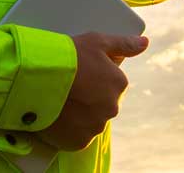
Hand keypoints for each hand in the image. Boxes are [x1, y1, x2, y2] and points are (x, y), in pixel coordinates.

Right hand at [34, 32, 148, 151]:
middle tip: (70, 87)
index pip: (112, 82)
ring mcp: (96, 126)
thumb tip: (145, 43)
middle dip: (89, 97)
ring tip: (61, 100)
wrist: (38, 78)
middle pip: (102, 103)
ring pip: (90, 120)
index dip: (94, 76)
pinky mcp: (79, 141)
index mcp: (119, 84)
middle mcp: (112, 108)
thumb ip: (124, 44)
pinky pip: (77, 136)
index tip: (80, 73)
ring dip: (79, 114)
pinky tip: (59, 115)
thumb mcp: (98, 42)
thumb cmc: (69, 56)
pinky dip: (70, 129)